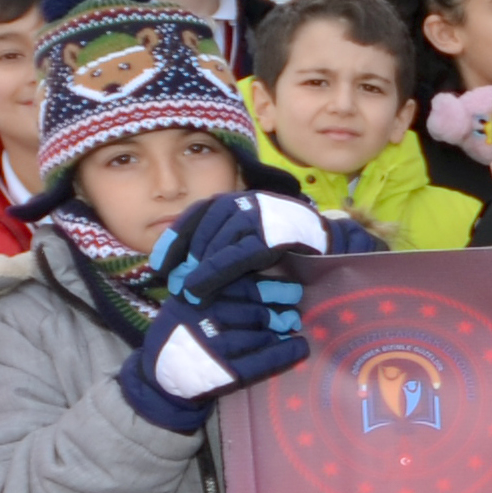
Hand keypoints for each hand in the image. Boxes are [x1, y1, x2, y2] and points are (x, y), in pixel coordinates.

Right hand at [116, 287, 309, 434]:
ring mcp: (214, 345)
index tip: (292, 291)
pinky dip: (285, 354)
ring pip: (261, 335)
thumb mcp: (193, 299)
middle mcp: (206, 317)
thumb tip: (268, 276)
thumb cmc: (184, 330)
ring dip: (280, 331)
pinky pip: (262, 361)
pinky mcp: (222, 371)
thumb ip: (222, 285)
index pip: (244, 286)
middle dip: (280, 312)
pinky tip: (300, 348)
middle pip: (257, 312)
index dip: (273, 289)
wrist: (160, 373)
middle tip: (292, 315)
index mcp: (200, 295)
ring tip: (290, 327)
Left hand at [158, 190, 331, 301]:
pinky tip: (201, 287)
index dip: (176, 239)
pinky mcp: (274, 234)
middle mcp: (247, 201)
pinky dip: (215, 272)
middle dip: (186, 258)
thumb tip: (183, 268)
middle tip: (175, 285)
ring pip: (218, 241)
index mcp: (238, 200)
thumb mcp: (248, 243)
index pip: (198, 214)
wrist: (332, 247)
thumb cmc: (287, 251)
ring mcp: (262, 215)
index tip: (159, 265)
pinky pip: (236, 254)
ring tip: (187, 292)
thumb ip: (221, 247)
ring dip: (198, 268)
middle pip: (204, 228)